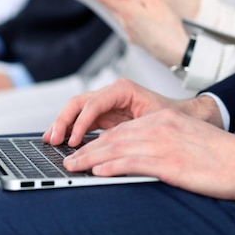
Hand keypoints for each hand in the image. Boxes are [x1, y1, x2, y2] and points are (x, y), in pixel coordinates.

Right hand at [43, 78, 178, 146]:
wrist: (184, 118)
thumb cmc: (173, 118)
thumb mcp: (155, 123)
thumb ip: (132, 130)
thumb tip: (110, 145)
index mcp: (123, 90)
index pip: (93, 103)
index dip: (80, 122)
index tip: (72, 140)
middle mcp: (111, 93)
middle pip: (79, 103)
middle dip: (64, 120)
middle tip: (54, 139)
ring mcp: (106, 104)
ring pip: (76, 110)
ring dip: (62, 124)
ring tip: (50, 140)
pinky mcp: (105, 116)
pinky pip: (82, 120)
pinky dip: (70, 130)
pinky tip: (61, 141)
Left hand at [64, 109, 234, 200]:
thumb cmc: (221, 157)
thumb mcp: (187, 141)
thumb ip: (162, 143)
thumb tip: (139, 158)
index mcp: (164, 120)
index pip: (122, 130)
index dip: (98, 141)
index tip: (82, 150)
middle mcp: (159, 127)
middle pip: (113, 137)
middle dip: (86, 148)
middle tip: (68, 159)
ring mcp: (163, 142)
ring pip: (116, 148)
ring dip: (89, 158)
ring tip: (72, 166)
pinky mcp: (169, 160)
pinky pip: (132, 161)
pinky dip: (110, 166)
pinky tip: (96, 171)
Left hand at [82, 0, 188, 65]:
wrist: (177, 53)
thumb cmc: (169, 29)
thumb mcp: (158, 4)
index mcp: (129, 12)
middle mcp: (126, 23)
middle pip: (111, 6)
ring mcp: (130, 33)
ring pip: (119, 15)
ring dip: (117, 6)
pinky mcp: (135, 39)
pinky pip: (127, 24)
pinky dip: (127, 16)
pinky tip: (136, 14)